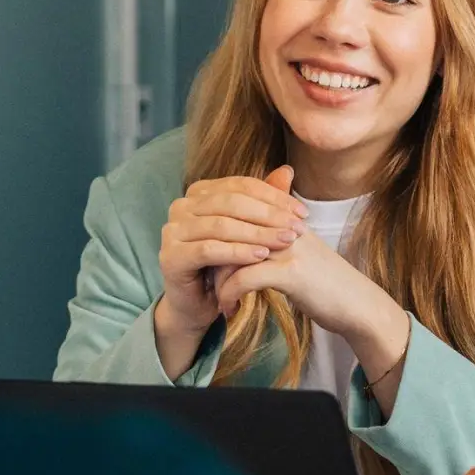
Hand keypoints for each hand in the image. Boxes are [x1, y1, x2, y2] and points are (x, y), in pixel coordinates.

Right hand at [155, 167, 308, 342]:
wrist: (198, 304)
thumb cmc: (225, 265)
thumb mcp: (247, 232)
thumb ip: (263, 203)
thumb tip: (287, 171)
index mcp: (198, 193)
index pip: (240, 186)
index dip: (274, 197)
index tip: (303, 213)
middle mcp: (181, 206)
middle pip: (231, 203)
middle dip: (268, 216)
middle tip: (296, 228)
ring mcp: (172, 231)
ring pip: (221, 226)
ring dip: (257, 234)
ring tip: (284, 242)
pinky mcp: (171, 256)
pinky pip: (209, 249)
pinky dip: (237, 252)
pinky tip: (261, 257)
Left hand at [214, 228, 405, 368]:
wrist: (356, 303)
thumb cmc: (323, 279)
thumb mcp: (294, 249)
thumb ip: (267, 236)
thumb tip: (234, 235)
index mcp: (283, 215)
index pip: (235, 209)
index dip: (214, 230)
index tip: (203, 253)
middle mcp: (284, 225)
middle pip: (229, 227)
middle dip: (210, 254)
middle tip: (202, 275)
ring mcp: (288, 246)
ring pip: (233, 252)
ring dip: (217, 278)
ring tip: (214, 294)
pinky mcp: (291, 272)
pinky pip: (244, 277)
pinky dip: (229, 294)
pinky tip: (228, 307)